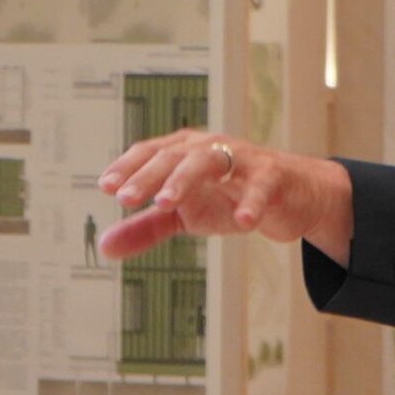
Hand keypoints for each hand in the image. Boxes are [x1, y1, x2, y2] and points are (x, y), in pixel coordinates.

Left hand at [97, 132, 354, 263]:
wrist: (289, 196)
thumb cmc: (229, 199)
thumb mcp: (184, 216)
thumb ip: (145, 228)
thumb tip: (104, 246)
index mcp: (184, 151)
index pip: (150, 152)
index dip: (128, 167)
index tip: (106, 187)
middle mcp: (209, 147)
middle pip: (173, 155)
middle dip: (148, 175)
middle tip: (126, 198)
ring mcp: (242, 159)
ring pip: (209, 160)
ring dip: (185, 179)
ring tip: (165, 203)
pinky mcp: (272, 175)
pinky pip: (261, 186)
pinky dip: (251, 202)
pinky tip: (243, 222)